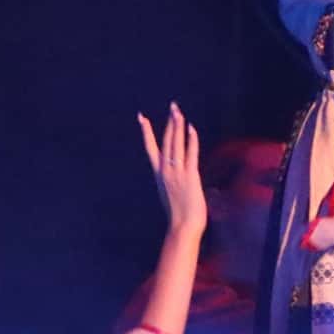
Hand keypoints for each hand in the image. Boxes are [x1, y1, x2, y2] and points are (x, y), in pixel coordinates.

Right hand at [137, 103, 204, 236]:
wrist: (183, 226)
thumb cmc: (180, 216)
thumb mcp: (173, 195)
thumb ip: (175, 183)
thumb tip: (180, 180)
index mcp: (159, 174)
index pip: (150, 148)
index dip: (146, 132)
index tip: (142, 117)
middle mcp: (165, 170)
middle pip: (166, 140)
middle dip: (170, 122)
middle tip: (173, 106)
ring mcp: (176, 172)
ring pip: (176, 143)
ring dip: (178, 126)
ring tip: (179, 111)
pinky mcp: (189, 176)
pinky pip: (190, 153)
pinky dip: (191, 140)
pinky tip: (192, 128)